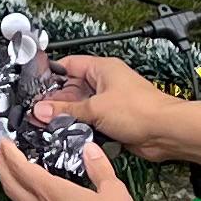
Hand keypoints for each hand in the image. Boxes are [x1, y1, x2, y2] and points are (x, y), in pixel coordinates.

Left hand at [0, 129, 147, 200]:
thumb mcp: (112, 188)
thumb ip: (99, 167)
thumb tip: (90, 150)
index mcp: (55, 194)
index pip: (23, 170)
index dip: (9, 155)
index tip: (3, 143)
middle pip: (14, 188)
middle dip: (1, 169)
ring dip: (11, 193)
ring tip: (8, 182)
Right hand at [47, 51, 173, 145]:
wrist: (166, 132)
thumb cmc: (141, 110)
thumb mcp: (95, 108)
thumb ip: (66, 109)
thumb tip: (42, 110)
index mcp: (102, 68)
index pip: (68, 65)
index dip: (50, 76)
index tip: (34, 88)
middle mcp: (105, 83)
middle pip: (72, 89)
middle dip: (56, 101)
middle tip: (38, 113)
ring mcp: (109, 102)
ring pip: (80, 107)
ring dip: (68, 117)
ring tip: (48, 125)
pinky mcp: (113, 121)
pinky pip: (90, 122)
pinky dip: (80, 128)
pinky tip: (67, 135)